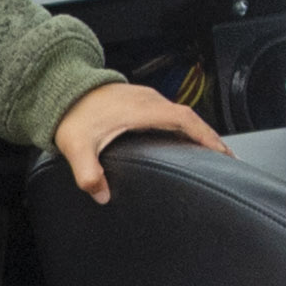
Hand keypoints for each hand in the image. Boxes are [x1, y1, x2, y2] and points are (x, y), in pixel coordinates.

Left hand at [52, 83, 220, 202]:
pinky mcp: (138, 101)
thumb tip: (101, 195)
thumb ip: (88, 174)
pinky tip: (180, 140)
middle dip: (209, 138)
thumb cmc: (71, 114)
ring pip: (180, 115)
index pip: (185, 120)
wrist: (60, 90)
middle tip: (226, 159)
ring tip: (208, 152)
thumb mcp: (76, 147)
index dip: (207, 137)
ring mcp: (144, 98)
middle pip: (190, 118)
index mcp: (142, 109)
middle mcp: (148, 101)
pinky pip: (168, 113)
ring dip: (196, 131)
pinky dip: (181, 127)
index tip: (223, 153)